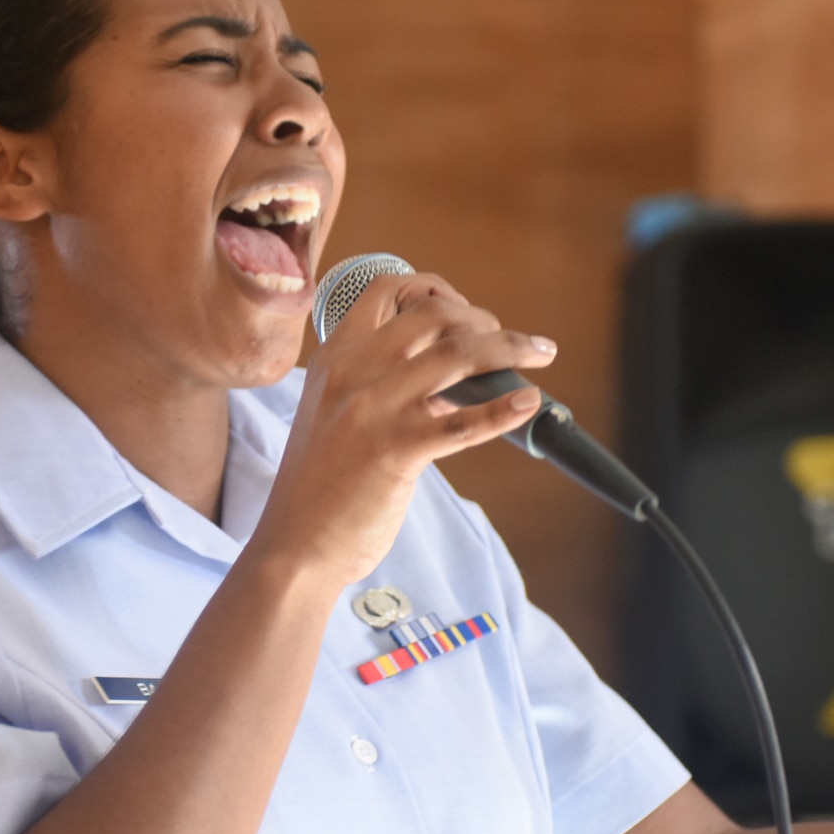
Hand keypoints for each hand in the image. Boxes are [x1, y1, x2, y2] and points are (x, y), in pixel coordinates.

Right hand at [250, 271, 555, 585]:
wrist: (294, 545)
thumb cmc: (319, 489)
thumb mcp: (336, 416)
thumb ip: (381, 388)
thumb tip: (451, 380)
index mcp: (335, 359)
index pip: (387, 290)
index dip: (434, 287)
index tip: (463, 308)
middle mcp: (352, 372)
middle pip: (433, 312)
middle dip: (483, 318)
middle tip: (507, 342)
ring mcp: (373, 409)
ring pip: (458, 354)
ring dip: (511, 347)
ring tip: (539, 354)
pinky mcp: (395, 451)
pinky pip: (464, 422)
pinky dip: (505, 408)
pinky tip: (527, 403)